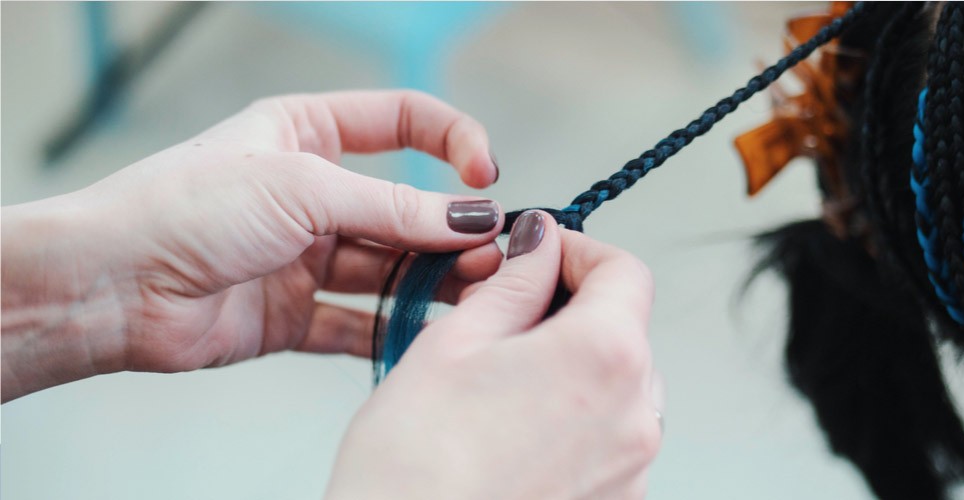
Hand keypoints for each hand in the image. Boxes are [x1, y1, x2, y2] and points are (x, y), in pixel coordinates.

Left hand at [1, 90, 503, 401]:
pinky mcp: (292, 313)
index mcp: (306, 134)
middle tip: (491, 253)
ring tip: (475, 291)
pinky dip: (390, 328)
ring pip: (385, 267)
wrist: (109, 287)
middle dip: (448, 228)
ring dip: (431, 279)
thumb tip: (471, 217)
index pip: (401, 122)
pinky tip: (426, 332)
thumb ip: (393, 207)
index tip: (485, 175)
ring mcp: (302, 255)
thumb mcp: (302, 188)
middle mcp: (309, 193)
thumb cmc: (186, 207)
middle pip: (402, 205)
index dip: (452, 140)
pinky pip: (354, 322)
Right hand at [326, 211, 660, 499]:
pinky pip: (607, 435)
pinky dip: (574, 415)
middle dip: (569, 308)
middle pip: (623, 328)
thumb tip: (540, 245)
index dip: (579, 251)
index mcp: (603, 357)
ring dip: (571, 364)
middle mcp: (633, 415)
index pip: (625, 272)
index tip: (541, 255)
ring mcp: (630, 468)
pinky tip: (514, 425)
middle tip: (505, 313)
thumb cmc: (415, 467)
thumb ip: (514, 283)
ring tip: (502, 378)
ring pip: (616, 383)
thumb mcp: (455, 342)